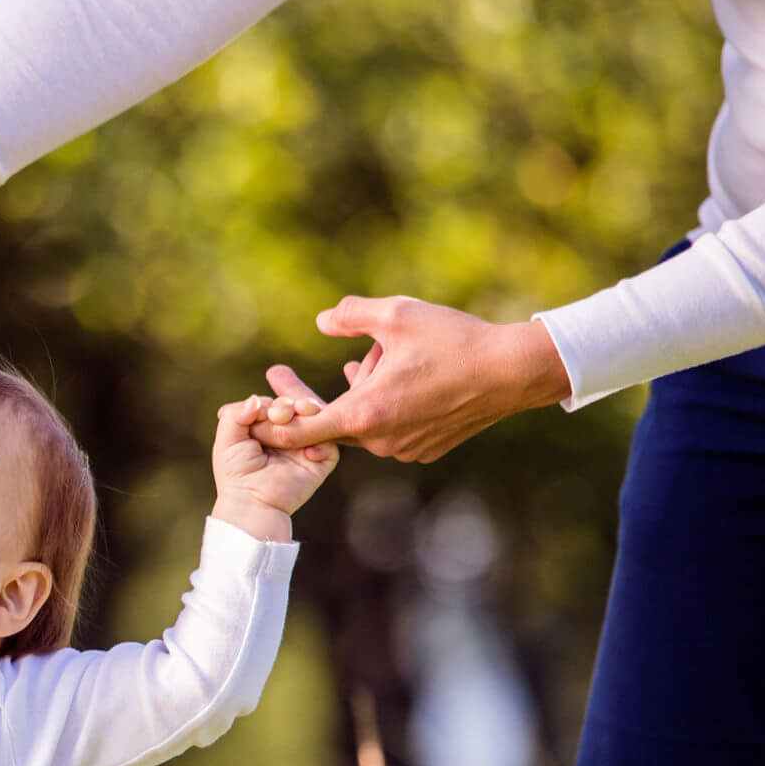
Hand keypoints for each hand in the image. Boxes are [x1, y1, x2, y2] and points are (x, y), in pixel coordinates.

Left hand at [212, 368, 338, 541]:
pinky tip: (309, 450)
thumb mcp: (227, 439)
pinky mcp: (320, 461)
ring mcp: (305, 445)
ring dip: (309, 415)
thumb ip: (236, 414)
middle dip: (289, 405)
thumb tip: (256, 398)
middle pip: (297, 407)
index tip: (261, 412)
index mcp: (266, 426)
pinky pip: (330, 445)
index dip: (270, 404)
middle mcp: (288, 433)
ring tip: (299, 416)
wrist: (251, 502)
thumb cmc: (236, 473)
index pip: (275, 403)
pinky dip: (322, 444)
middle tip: (279, 415)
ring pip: (316, 420)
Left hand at [252, 297, 571, 461]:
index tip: (253, 421)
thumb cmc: (455, 340)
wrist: (512, 372)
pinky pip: (391, 430)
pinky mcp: (424, 451)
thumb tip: (322, 320)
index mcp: (366, 412)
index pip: (303, 430)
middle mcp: (381, 440)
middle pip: (339, 418)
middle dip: (346, 385)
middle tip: (371, 355)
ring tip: (396, 360)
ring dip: (371, 393)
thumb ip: (352, 315)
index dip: (274, 425)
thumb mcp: (398, 314)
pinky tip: (410, 378)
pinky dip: (391, 407)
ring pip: (367, 422)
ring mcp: (404, 450)